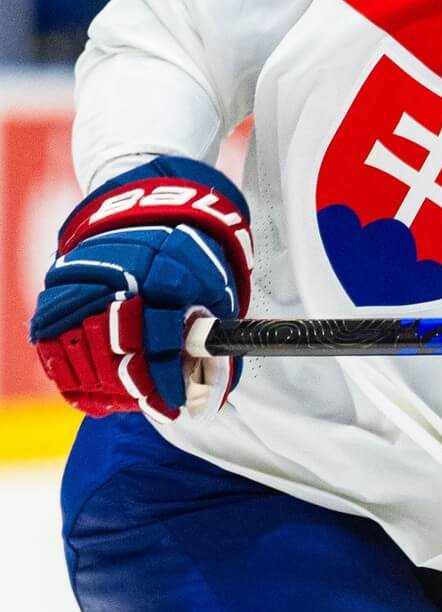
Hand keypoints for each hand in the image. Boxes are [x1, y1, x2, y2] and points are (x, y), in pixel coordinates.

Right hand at [29, 157, 252, 419]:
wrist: (148, 205)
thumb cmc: (192, 252)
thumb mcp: (217, 284)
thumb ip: (214, 332)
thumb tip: (216, 387)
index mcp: (166, 279)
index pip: (162, 345)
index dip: (166, 382)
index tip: (173, 406)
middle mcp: (121, 280)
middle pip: (117, 352)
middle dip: (134, 387)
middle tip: (147, 404)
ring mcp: (86, 282)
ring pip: (81, 349)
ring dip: (101, 382)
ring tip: (121, 398)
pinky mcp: (59, 285)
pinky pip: (52, 337)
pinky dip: (67, 367)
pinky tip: (88, 385)